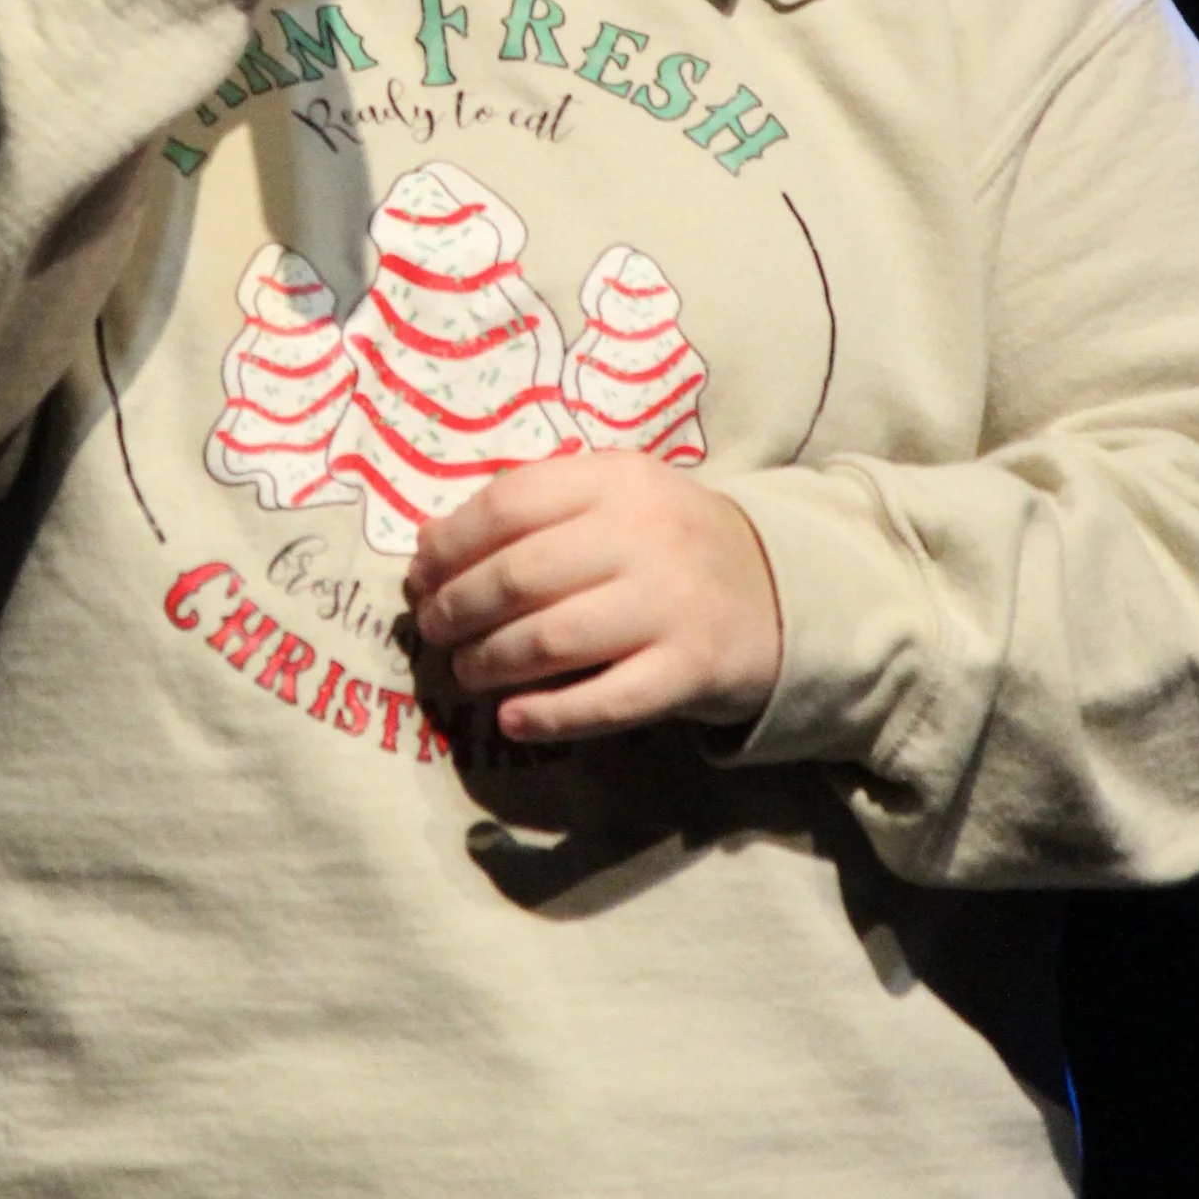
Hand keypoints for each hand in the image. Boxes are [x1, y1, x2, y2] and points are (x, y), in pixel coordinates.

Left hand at [407, 449, 784, 743]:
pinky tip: (513, 720)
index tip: (419, 576)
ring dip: (489, 663)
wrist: (780, 590)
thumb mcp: (613, 499)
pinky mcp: (693, 669)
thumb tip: (430, 542)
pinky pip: (605, 701)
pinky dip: (548, 714)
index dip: (450, 545)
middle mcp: (644, 534)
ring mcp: (672, 603)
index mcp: (616, 478)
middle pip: (519, 576)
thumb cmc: (668, 542)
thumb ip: (533, 510)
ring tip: (464, 673)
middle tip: (433, 633)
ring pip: (551, 639)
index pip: (508, 504)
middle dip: (457, 609)